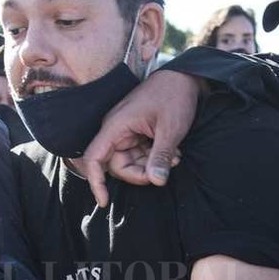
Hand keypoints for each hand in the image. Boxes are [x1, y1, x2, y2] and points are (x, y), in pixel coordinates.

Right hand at [80, 69, 200, 208]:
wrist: (185, 78)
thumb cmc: (174, 96)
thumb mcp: (170, 129)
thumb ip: (160, 156)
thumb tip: (155, 182)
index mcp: (116, 126)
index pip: (94, 158)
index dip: (95, 182)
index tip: (104, 201)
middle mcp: (116, 130)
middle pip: (116, 166)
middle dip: (140, 173)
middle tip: (165, 170)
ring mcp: (126, 132)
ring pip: (130, 162)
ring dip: (151, 165)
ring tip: (175, 157)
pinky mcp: (137, 133)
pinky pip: (139, 154)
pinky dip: (154, 158)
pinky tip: (173, 152)